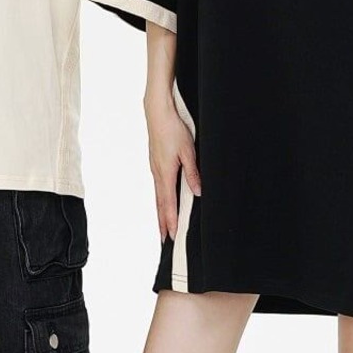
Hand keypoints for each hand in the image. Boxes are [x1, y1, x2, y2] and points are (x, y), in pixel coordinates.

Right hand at [146, 93, 200, 240]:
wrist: (157, 113)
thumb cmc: (173, 129)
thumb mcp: (188, 151)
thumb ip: (192, 173)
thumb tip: (197, 192)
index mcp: (166, 173)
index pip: (168, 203)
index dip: (170, 220)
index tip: (171, 235)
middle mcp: (157, 173)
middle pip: (160, 204)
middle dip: (162, 222)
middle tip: (164, 239)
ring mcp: (155, 168)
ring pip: (158, 196)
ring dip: (161, 212)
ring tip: (163, 226)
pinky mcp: (155, 163)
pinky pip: (158, 187)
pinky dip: (160, 199)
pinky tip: (163, 201)